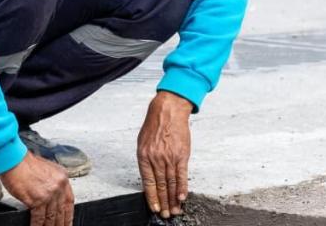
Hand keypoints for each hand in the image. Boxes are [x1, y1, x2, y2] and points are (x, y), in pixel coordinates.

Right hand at [0, 151, 73, 225]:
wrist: (14, 160)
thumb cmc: (26, 163)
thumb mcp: (47, 170)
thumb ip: (53, 183)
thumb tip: (53, 197)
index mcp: (62, 178)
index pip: (70, 201)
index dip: (69, 215)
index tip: (68, 222)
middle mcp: (58, 186)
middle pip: (61, 211)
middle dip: (60, 224)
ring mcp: (49, 194)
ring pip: (51, 217)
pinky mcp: (37, 200)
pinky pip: (39, 218)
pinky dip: (37, 225)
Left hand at [137, 90, 192, 218]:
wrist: (168, 111)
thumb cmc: (155, 126)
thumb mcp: (143, 143)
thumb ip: (146, 161)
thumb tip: (149, 179)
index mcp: (144, 156)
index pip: (148, 183)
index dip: (152, 198)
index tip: (155, 209)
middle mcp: (156, 159)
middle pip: (160, 186)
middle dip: (164, 202)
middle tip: (166, 214)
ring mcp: (169, 157)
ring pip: (171, 183)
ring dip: (173, 199)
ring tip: (175, 210)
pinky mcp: (182, 155)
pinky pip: (182, 174)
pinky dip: (182, 187)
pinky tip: (182, 197)